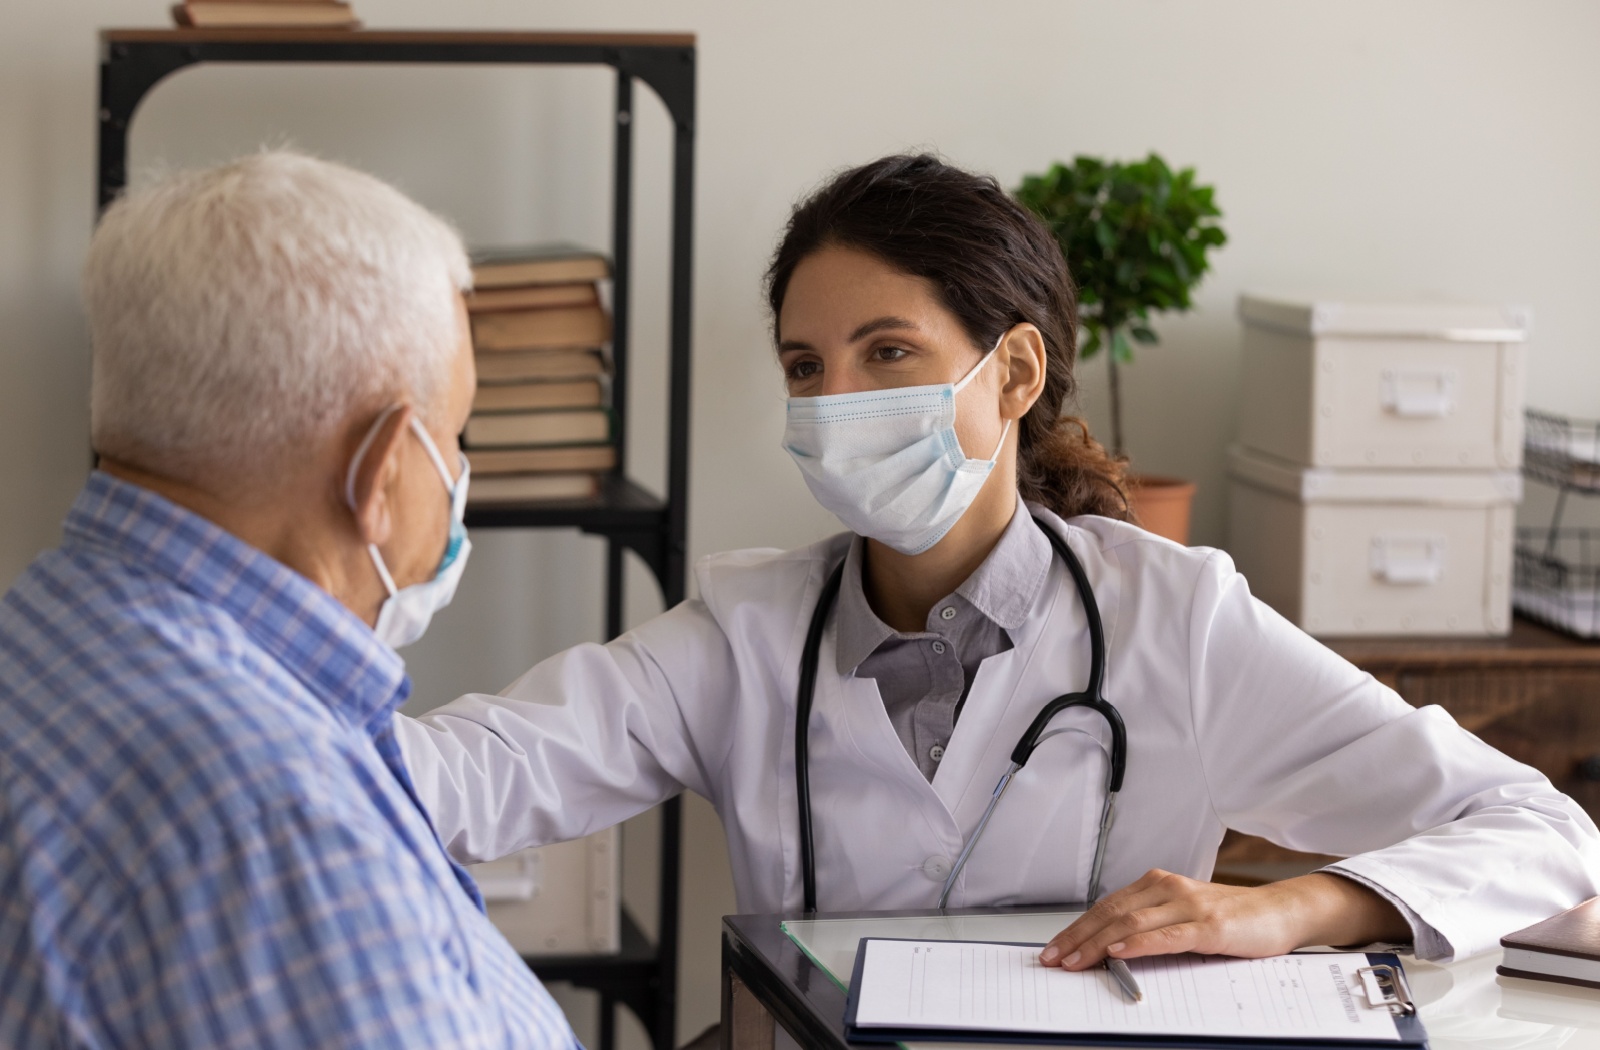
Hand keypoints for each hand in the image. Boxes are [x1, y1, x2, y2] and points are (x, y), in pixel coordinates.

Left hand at [1038, 869, 1408, 970]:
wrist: (1281, 912)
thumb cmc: (1232, 918)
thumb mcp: (1184, 917)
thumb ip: (1151, 925)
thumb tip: (1108, 947)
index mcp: (1158, 885)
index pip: (1106, 906)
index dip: (1077, 927)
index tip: (1054, 948)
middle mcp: (1168, 888)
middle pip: (1110, 912)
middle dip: (1077, 937)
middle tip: (1053, 958)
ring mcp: (1188, 905)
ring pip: (1130, 921)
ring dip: (1097, 942)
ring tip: (1075, 960)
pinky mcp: (1208, 925)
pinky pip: (1166, 935)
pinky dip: (1138, 943)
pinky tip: (1119, 951)